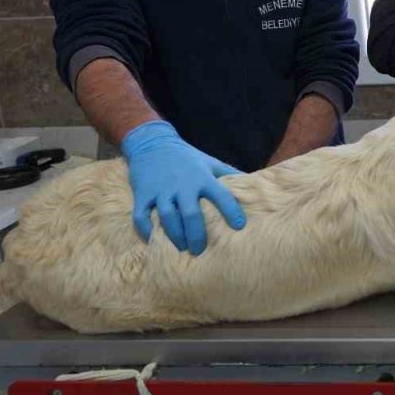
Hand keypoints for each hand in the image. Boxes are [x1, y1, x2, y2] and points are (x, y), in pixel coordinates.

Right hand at [120, 120, 246, 254]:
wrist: (153, 143)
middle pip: (191, 214)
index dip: (231, 211)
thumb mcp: (210, 162)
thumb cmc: (187, 158)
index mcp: (202, 178)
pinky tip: (153, 239)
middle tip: (200, 250)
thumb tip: (254, 185)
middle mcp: (182, 185)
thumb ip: (229, 174)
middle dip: (196, 235)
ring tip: (182, 248)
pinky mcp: (142, 194)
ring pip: (167, 217)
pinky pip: (141, 216)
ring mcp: (161, 190)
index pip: (221, 195)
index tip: (239, 226)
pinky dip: (146, 229)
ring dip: (175, 235)